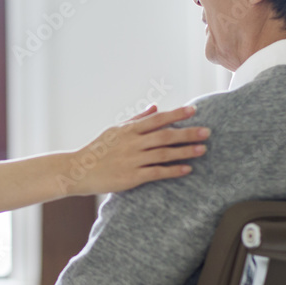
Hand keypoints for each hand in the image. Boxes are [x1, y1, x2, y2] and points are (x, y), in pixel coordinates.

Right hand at [62, 105, 208, 195]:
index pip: (157, 119)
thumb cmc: (97, 149)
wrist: (78, 170)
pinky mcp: (131, 177)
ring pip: (164, 154)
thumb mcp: (114, 130)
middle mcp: (132, 143)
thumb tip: (155, 107)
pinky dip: (173, 170)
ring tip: (202, 150)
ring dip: (185, 152)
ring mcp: (132, 160)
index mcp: (128, 130)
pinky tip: (187, 169)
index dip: (176, 114)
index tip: (193, 111)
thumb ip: (137, 119)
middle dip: (187, 133)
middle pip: (165, 136)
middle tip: (207, 132)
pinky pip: (157, 172)